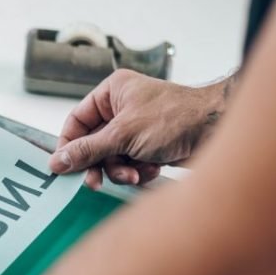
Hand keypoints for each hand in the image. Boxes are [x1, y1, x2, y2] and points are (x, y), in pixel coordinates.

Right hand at [49, 69, 229, 188]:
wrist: (218, 130)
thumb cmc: (175, 118)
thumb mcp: (124, 135)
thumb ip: (88, 150)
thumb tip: (57, 161)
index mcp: (112, 93)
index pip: (77, 121)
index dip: (69, 145)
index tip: (63, 167)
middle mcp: (122, 108)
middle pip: (93, 144)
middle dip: (99, 164)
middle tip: (95, 182)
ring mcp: (136, 128)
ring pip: (112, 158)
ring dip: (121, 170)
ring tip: (135, 174)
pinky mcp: (150, 146)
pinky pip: (130, 164)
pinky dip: (138, 171)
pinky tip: (152, 170)